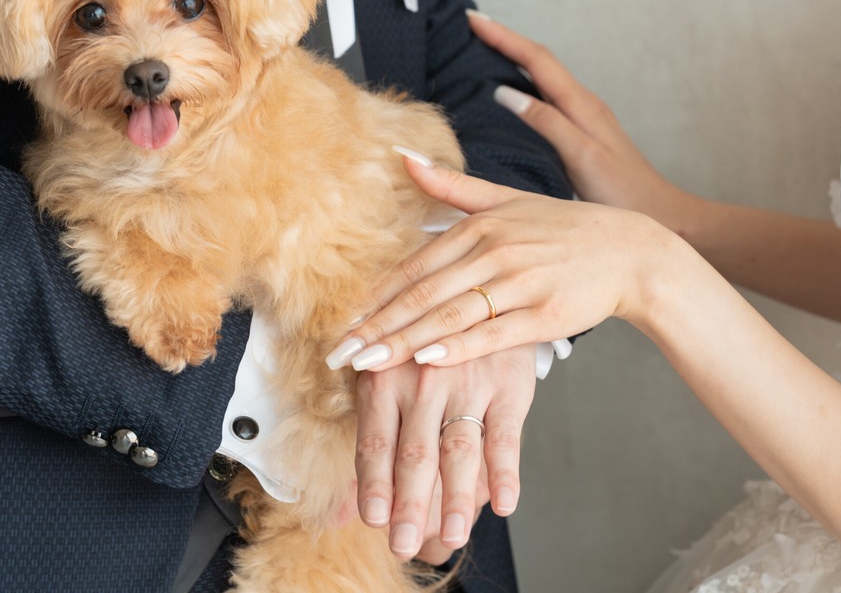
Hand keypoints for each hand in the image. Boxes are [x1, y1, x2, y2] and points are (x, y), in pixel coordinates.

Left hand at [329, 159, 676, 367]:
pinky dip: (458, 347)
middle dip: (375, 328)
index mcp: (480, 226)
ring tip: (366, 364)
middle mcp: (495, 251)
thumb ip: (451, 185)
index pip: (413, 266)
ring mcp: (520, 283)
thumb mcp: (507, 198)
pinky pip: (492, 333)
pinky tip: (427, 361)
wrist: (630, 252)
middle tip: (338, 353)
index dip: (374, 296)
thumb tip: (402, 156)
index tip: (341, 321)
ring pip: (449, 316)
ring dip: (403, 342)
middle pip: (422, 295)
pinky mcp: (544, 314)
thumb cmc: (564, 229)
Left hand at [353, 344, 535, 559]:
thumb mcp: (384, 384)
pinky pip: (505, 436)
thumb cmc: (417, 352)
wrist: (473, 296)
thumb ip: (366, 450)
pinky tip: (503, 505)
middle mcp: (423, 380)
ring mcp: (467, 382)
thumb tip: (334, 515)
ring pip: (459, 448)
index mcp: (383, 378)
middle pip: (415, 452)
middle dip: (409, 503)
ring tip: (452, 536)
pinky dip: (505, 473)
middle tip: (402, 543)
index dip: (374, 483)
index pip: (375, 441)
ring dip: (455, 497)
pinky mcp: (507, 385)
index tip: (373, 520)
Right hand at [469, 12, 698, 232]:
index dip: (503, 37)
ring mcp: (584, 115)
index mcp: (580, 104)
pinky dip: (525, 80)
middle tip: (472, 23)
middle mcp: (583, 103)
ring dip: (515, 54)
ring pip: (544, 74)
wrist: (660, 213)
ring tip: (486, 45)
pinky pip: (548, 93)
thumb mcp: (581, 157)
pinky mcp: (582, 130)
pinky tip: (513, 89)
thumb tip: (506, 93)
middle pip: (539, 59)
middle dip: (505, 38)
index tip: (473, 20)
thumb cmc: (621, 192)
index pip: (536, 59)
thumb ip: (547, 122)